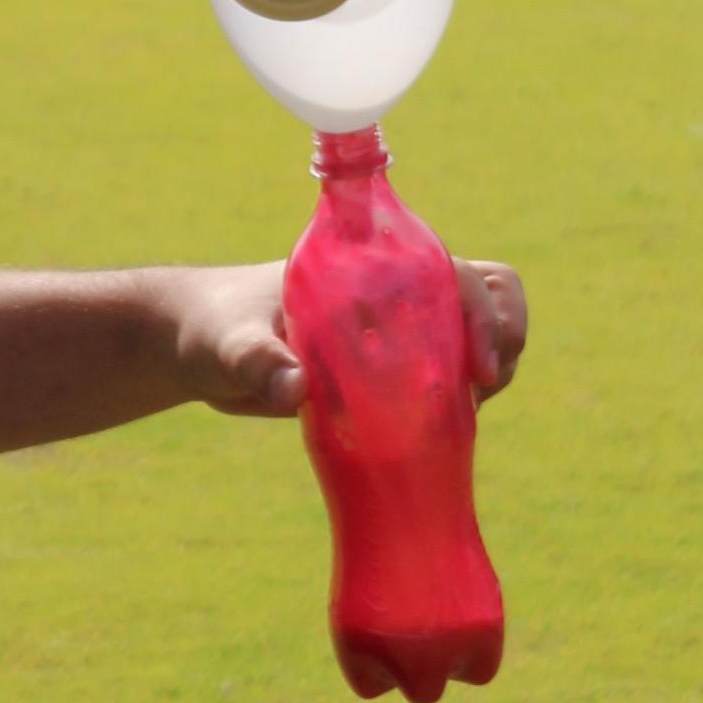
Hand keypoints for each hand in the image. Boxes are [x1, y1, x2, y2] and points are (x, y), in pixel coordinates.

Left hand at [168, 252, 528, 419]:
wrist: (198, 349)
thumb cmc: (212, 329)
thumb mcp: (229, 344)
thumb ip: (257, 362)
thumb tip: (296, 392)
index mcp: (371, 269)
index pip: (455, 271)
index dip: (484, 312)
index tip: (481, 366)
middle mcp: (395, 293)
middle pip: (486, 294)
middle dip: (504, 335)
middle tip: (483, 388)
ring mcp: (398, 331)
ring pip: (475, 334)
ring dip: (492, 367)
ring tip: (469, 413)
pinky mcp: (389, 370)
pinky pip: (447, 376)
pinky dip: (463, 400)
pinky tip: (448, 433)